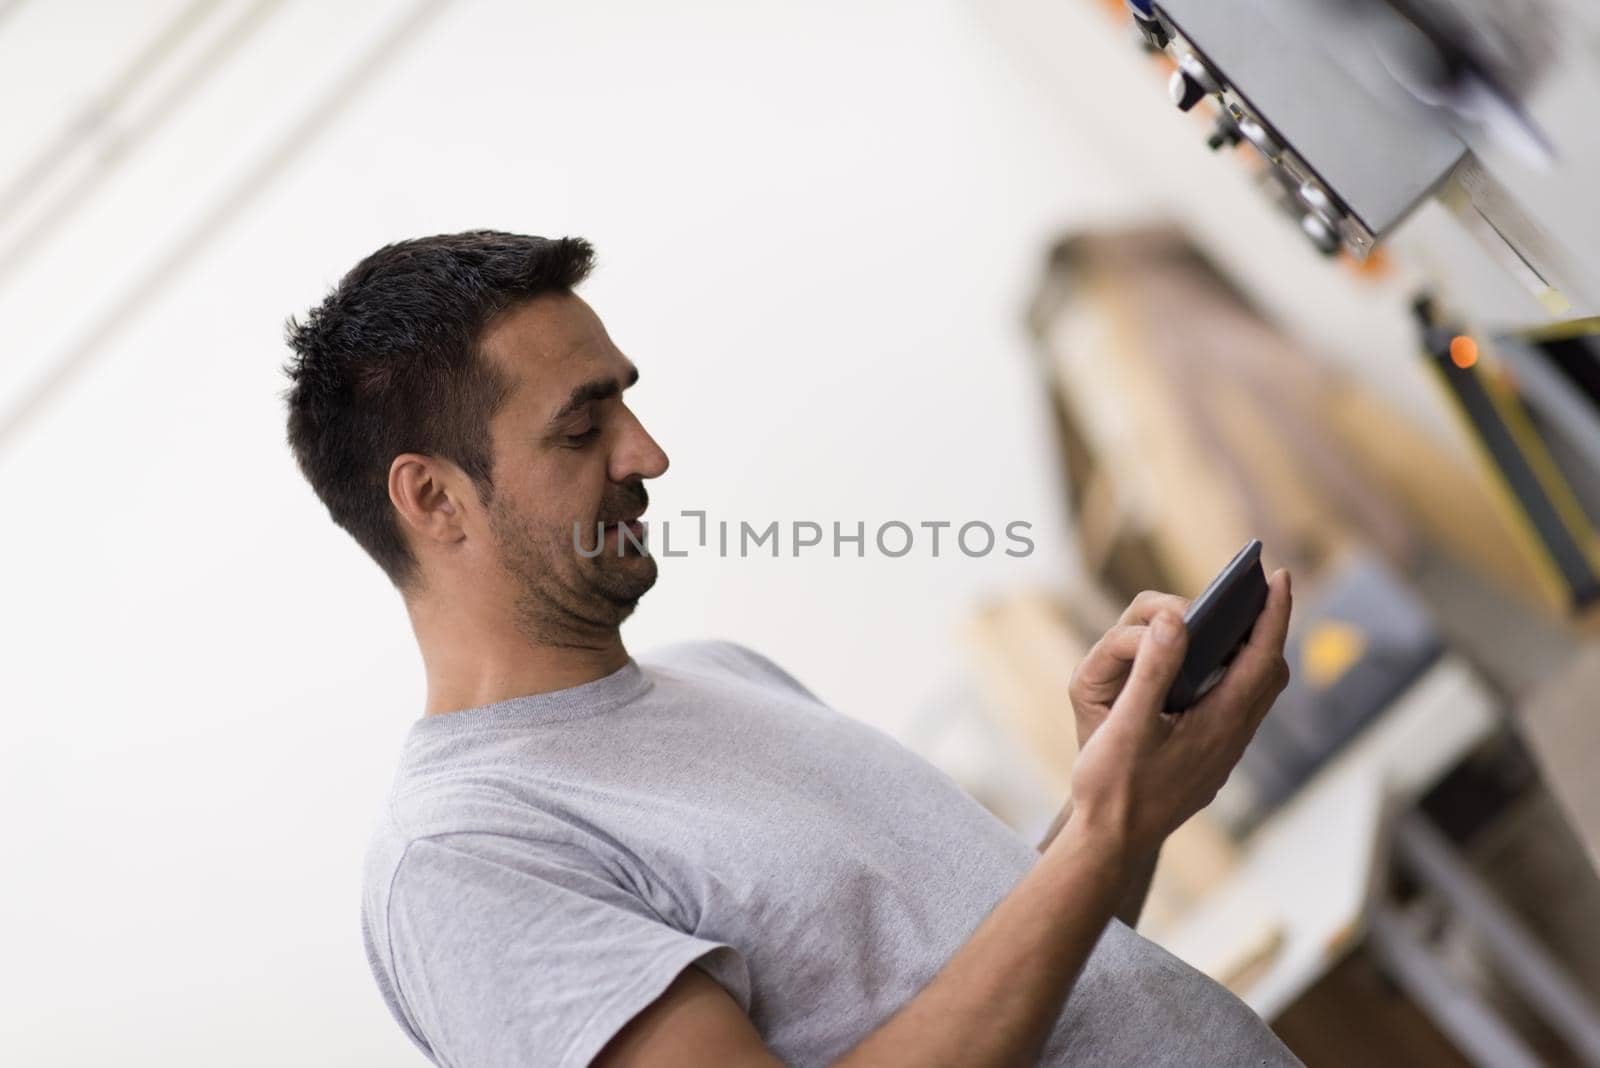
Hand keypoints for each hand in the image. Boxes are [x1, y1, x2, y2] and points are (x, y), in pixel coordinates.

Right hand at [1064, 571, 1292, 858]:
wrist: (1110, 845)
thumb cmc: (1112, 786)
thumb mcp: (1127, 724)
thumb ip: (1152, 669)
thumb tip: (1173, 620)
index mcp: (1220, 722)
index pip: (1261, 656)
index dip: (1273, 613)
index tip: (1278, 577)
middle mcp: (1232, 738)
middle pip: (1270, 673)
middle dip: (1269, 628)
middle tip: (1258, 593)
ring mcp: (1224, 755)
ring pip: (1257, 695)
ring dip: (1254, 656)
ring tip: (1237, 625)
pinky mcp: (1210, 764)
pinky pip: (1239, 711)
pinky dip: (1237, 680)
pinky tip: (1209, 675)